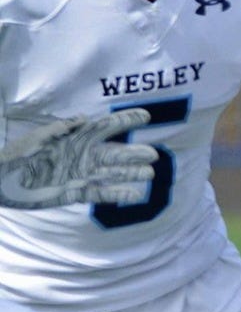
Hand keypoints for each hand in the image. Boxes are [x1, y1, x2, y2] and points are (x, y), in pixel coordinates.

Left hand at [0, 109, 157, 207]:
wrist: (1, 181)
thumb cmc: (15, 156)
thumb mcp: (36, 139)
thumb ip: (60, 129)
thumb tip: (85, 119)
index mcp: (74, 139)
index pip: (105, 127)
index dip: (124, 121)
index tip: (145, 116)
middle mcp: (82, 156)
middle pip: (114, 153)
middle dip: (134, 153)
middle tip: (154, 154)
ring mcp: (80, 175)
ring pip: (112, 173)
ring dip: (131, 173)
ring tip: (150, 174)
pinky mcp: (75, 193)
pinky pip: (100, 193)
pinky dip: (117, 194)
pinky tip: (134, 195)